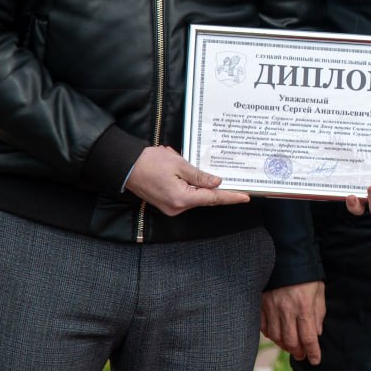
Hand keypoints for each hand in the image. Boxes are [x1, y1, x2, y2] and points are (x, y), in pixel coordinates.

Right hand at [124, 145, 249, 215]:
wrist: (125, 166)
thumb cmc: (149, 162)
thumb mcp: (179, 164)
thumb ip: (200, 175)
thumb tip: (217, 183)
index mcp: (182, 198)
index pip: (212, 198)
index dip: (231, 197)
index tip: (246, 197)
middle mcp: (177, 207)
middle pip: (205, 199)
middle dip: (217, 188)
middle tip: (233, 179)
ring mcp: (171, 207)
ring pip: (195, 197)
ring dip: (202, 185)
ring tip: (202, 169)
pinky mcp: (167, 203)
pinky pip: (186, 196)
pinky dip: (192, 187)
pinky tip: (193, 175)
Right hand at [261, 281, 325, 364]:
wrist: (284, 255)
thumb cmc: (305, 273)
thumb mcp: (318, 290)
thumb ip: (318, 312)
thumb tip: (316, 333)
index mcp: (303, 306)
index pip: (308, 337)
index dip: (313, 352)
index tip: (315, 360)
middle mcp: (286, 309)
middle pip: (291, 340)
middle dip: (298, 352)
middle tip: (302, 355)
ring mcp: (271, 307)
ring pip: (276, 336)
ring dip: (284, 345)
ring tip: (290, 347)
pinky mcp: (261, 304)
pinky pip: (264, 327)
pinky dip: (270, 335)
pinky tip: (276, 335)